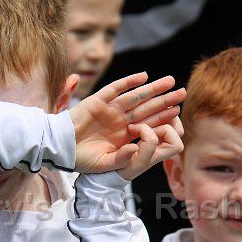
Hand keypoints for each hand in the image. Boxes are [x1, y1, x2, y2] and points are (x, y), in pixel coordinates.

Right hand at [69, 73, 185, 173]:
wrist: (59, 149)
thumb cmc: (80, 160)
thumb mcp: (105, 164)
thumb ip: (122, 159)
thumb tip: (136, 148)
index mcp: (124, 135)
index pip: (148, 124)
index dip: (163, 117)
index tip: (177, 112)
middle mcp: (119, 120)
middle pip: (146, 107)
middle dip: (165, 100)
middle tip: (183, 92)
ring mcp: (109, 110)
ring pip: (135, 96)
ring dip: (153, 88)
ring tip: (170, 81)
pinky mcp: (97, 101)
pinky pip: (115, 89)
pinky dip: (128, 82)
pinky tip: (143, 76)